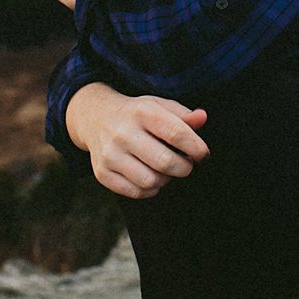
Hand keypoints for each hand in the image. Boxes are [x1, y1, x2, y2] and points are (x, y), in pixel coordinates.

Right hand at [66, 82, 208, 198]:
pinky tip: (150, 175)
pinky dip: (150, 189)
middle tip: (186, 164)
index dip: (196, 148)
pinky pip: (136, 192)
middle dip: (184, 168)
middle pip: (165, 162)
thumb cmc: (137, 114)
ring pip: (151, 181)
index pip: (177, 133)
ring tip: (166, 169)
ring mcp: (110, 154)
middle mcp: (123, 132)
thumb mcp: (159, 106)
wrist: (96, 118)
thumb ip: (184, 115)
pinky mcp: (102, 173)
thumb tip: (202, 117)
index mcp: (142, 112)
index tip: (203, 155)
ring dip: (166, 179)